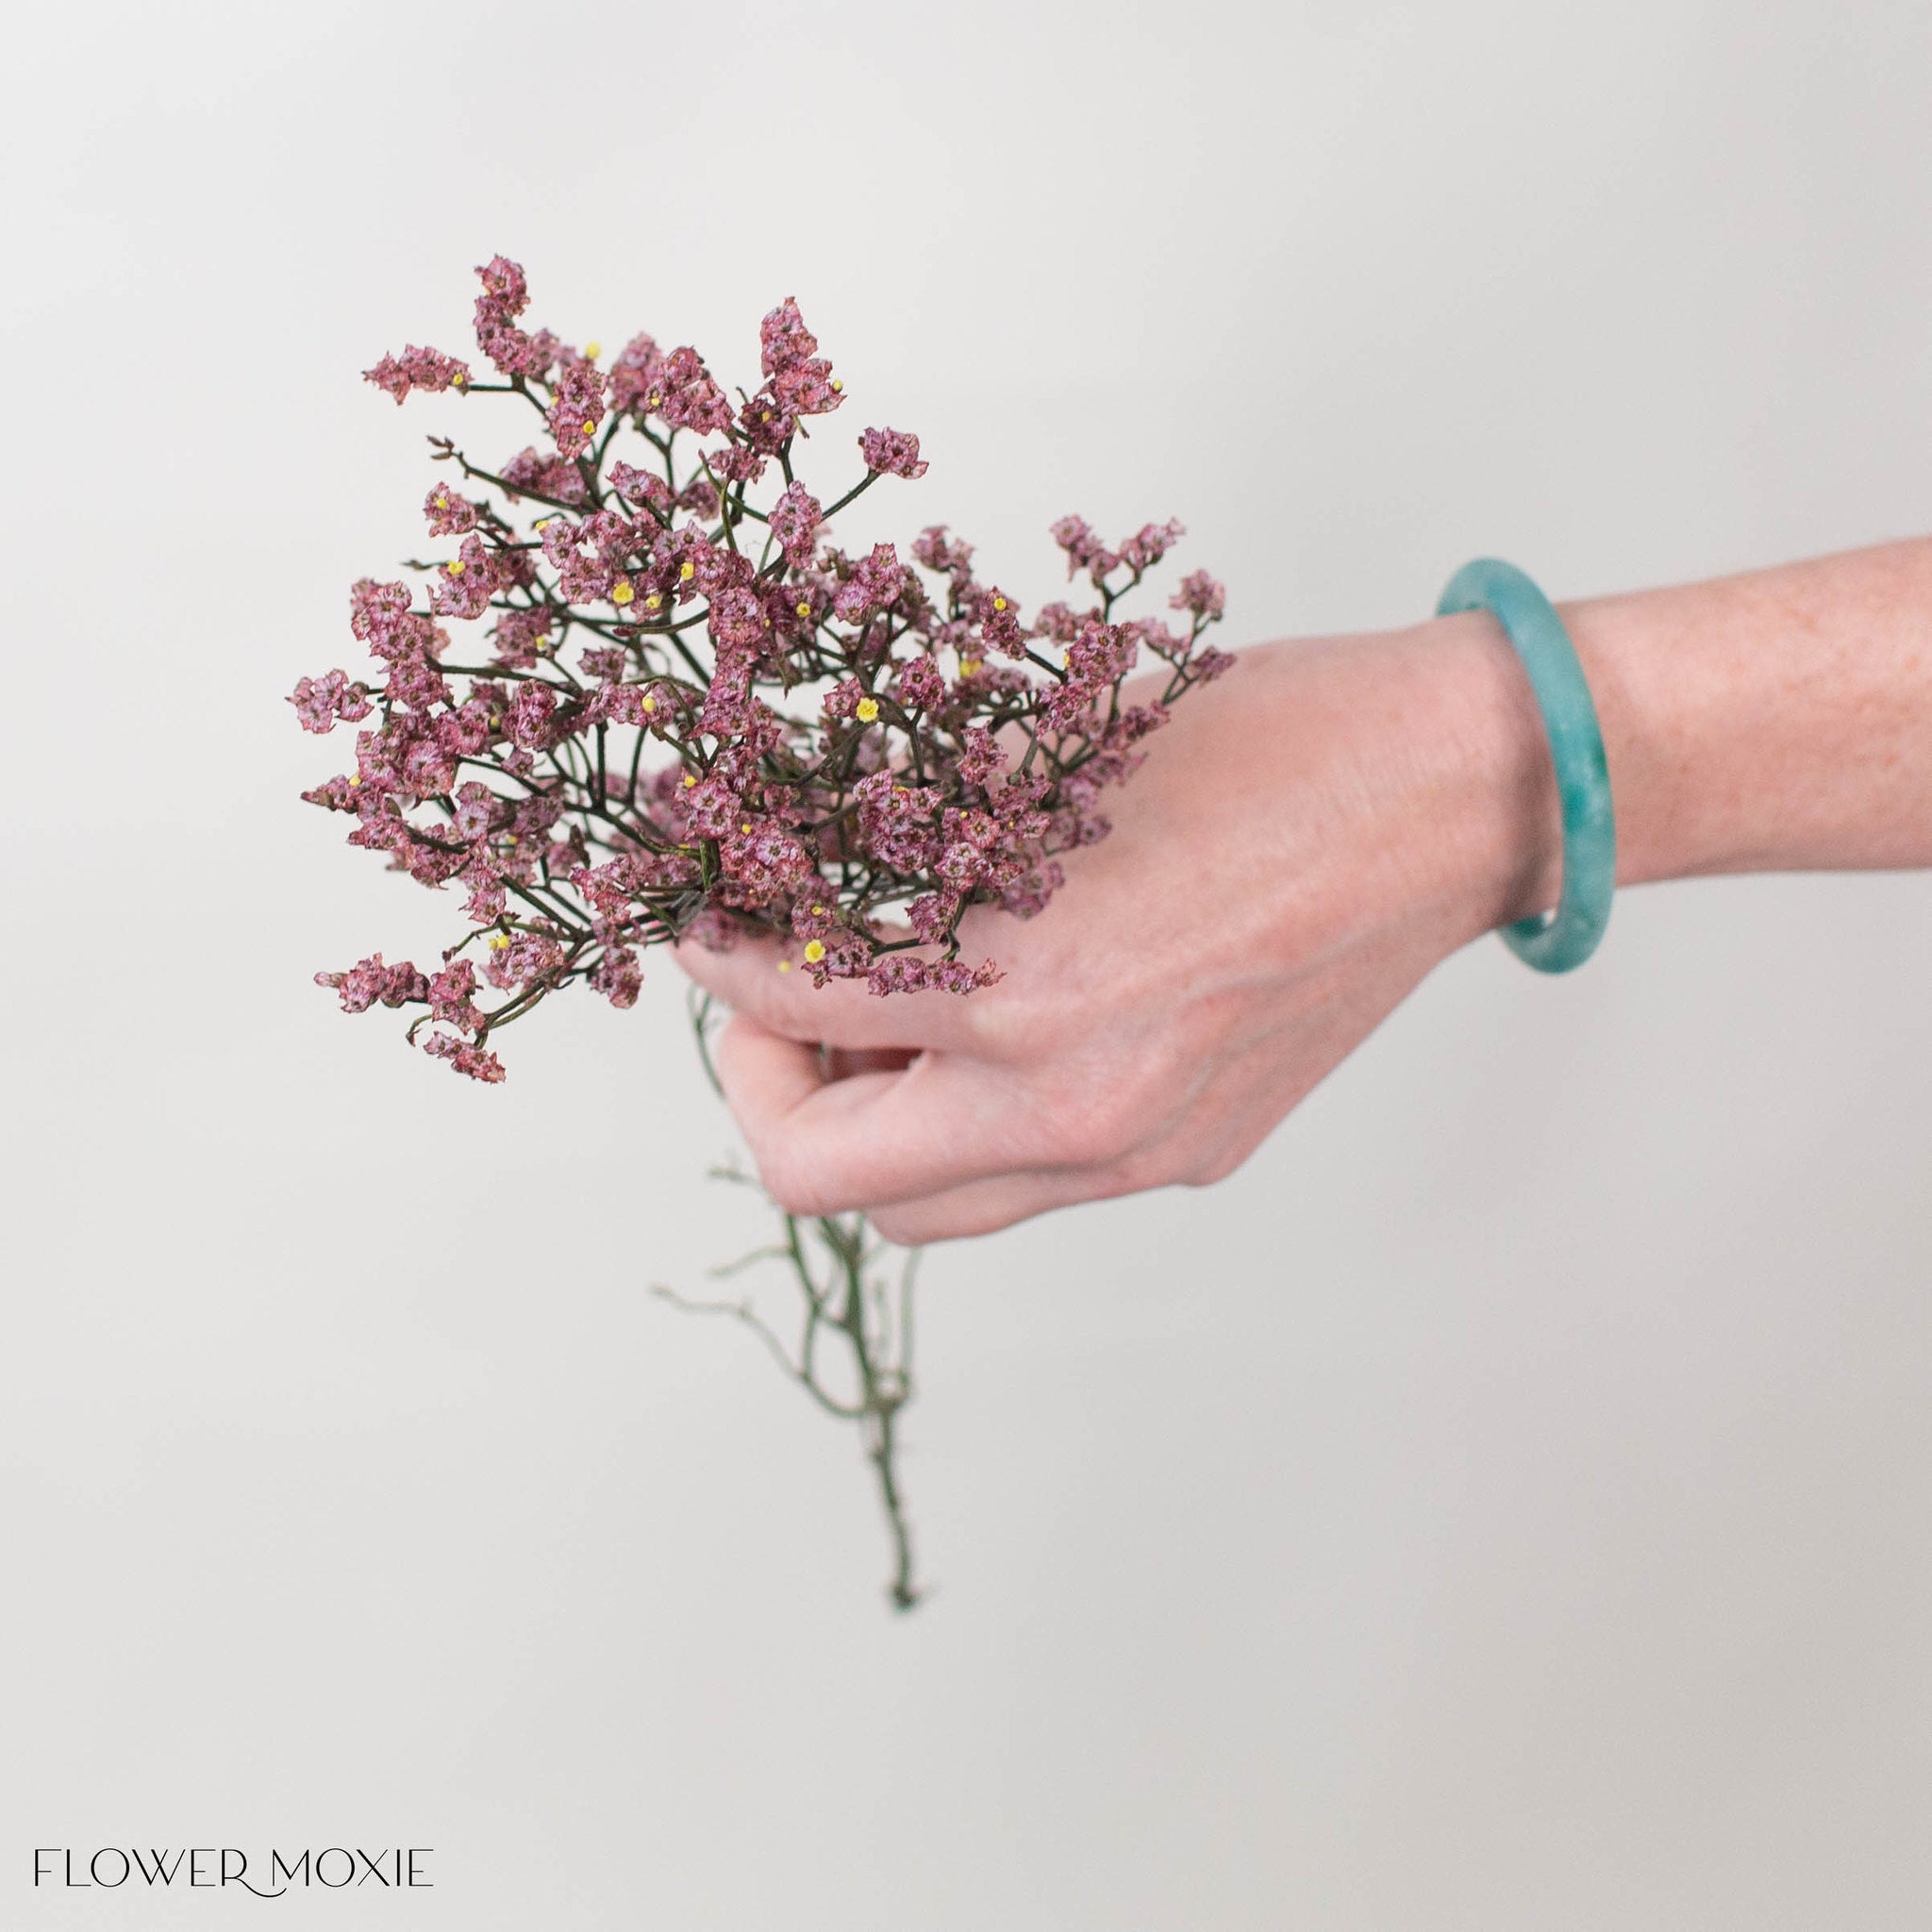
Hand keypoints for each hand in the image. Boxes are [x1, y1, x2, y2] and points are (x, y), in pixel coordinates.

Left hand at [674, 618, 1559, 1242]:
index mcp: (1027, 987)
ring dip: (866, 1125)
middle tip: (778, 999)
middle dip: (766, 1084)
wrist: (1450, 794)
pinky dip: (967, 1124)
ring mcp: (1139, 1151)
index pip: (787, 1014)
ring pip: (924, 1210)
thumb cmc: (1269, 737)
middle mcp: (1075, 1105)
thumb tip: (790, 857)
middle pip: (827, 1180)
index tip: (704, 926)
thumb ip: (905, 834)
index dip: (719, 964)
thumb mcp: (1051, 755)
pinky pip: (1025, 1183)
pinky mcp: (1188, 1157)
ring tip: (881, 1020)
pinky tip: (990, 1030)